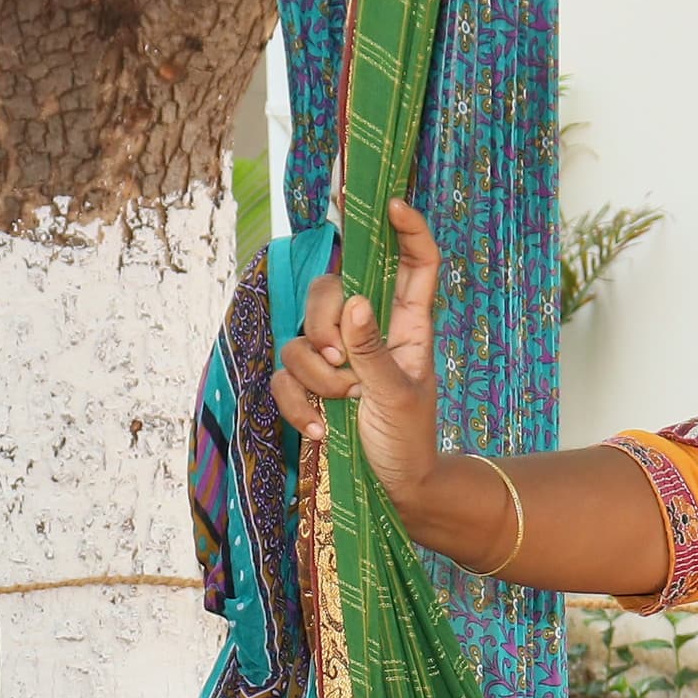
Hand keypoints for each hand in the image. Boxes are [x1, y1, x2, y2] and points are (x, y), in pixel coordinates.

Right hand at [272, 197, 446, 507]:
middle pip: (331, 290)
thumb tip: (356, 304)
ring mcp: (336, 360)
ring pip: (300, 338)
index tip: (391, 204)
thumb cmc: (410, 442)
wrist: (396, 492)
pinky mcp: (310, 389)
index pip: (414, 263)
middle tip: (340, 363)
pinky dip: (296, 404)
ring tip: (339, 405)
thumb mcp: (398, 397)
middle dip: (325, 323)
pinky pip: (284, 379)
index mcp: (407, 324)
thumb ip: (374, 352)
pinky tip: (318, 429)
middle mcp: (368, 332)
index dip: (407, 229)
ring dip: (314, 375)